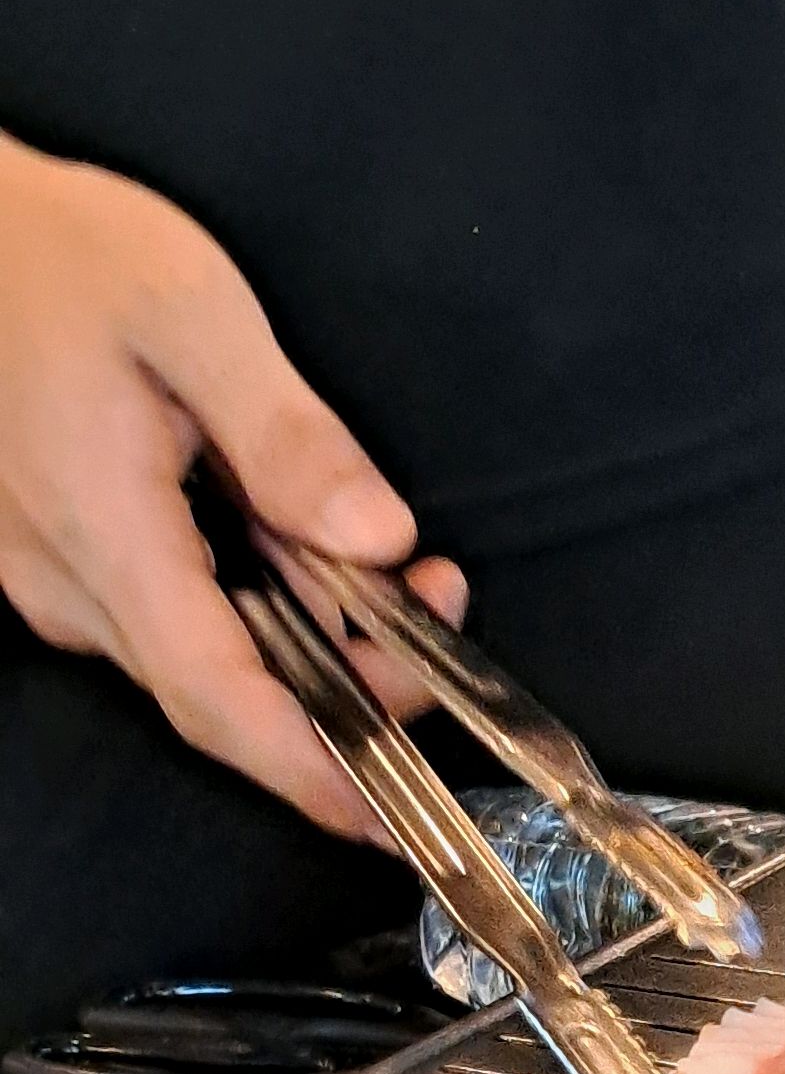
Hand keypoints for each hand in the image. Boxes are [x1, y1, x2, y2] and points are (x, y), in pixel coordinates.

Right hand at [0, 131, 465, 838]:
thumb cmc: (57, 255)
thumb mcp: (189, 312)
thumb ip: (288, 435)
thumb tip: (377, 539)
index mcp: (102, 532)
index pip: (220, 701)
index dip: (314, 773)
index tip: (396, 818)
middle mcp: (69, 584)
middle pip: (229, 698)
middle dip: (353, 688)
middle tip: (437, 608)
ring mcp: (60, 580)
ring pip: (209, 662)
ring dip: (316, 644)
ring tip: (402, 576)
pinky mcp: (67, 561)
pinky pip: (180, 621)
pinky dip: (265, 611)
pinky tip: (309, 551)